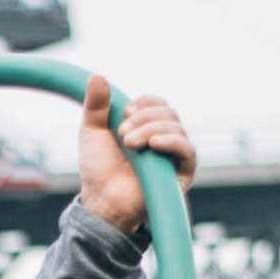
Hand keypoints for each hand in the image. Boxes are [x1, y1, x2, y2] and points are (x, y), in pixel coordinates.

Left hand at [77, 75, 196, 238]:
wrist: (102, 203)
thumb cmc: (98, 171)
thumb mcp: (92, 133)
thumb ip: (96, 106)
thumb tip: (96, 76)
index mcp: (147, 126)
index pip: (158, 103)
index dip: (145, 102)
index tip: (126, 111)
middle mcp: (164, 139)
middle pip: (168, 113)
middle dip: (145, 118)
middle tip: (123, 132)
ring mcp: (174, 156)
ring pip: (177, 128)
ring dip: (153, 129)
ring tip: (130, 143)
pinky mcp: (181, 174)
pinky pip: (187, 151)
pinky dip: (172, 142)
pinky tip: (153, 144)